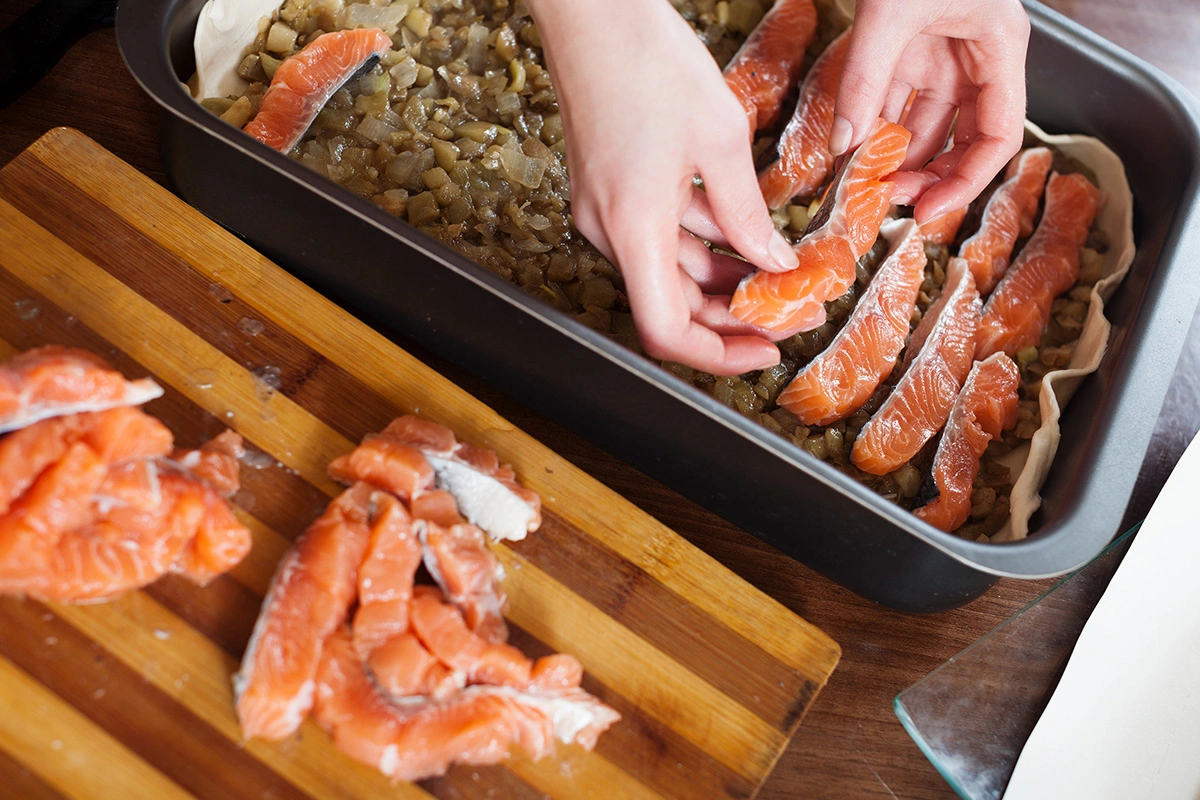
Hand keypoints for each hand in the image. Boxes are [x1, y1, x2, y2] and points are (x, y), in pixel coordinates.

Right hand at [526, 0, 798, 375]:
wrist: (594, 13)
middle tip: (789, 312)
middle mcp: (610, 231)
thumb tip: (774, 262)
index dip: (716, 354)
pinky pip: (659, 237)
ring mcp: (605, 212)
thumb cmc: (647, 61)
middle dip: (732, 317)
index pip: (666, 330)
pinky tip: (743, 234)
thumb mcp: (721, 139)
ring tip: (779, 273)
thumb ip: (747, 213)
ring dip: (722, 280)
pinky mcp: (609, 192)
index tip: (763, 350)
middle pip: (671, 305)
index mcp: (633, 227)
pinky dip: (701, 244)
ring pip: (669, 271)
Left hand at [830, 0, 1030, 221]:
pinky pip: (896, 97)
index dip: (967, 180)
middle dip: (926, 174)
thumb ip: (864, 80)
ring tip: (861, 185)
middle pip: (962, 136)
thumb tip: (844, 145)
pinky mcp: (910, 44)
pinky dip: (873, 125)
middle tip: (886, 203)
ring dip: (894, 155)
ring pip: (925, 122)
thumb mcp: (888, 15)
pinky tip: (850, 151)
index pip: (998, 135)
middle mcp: (977, 55)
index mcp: (999, 46)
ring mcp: (943, 50)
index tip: (928, 211)